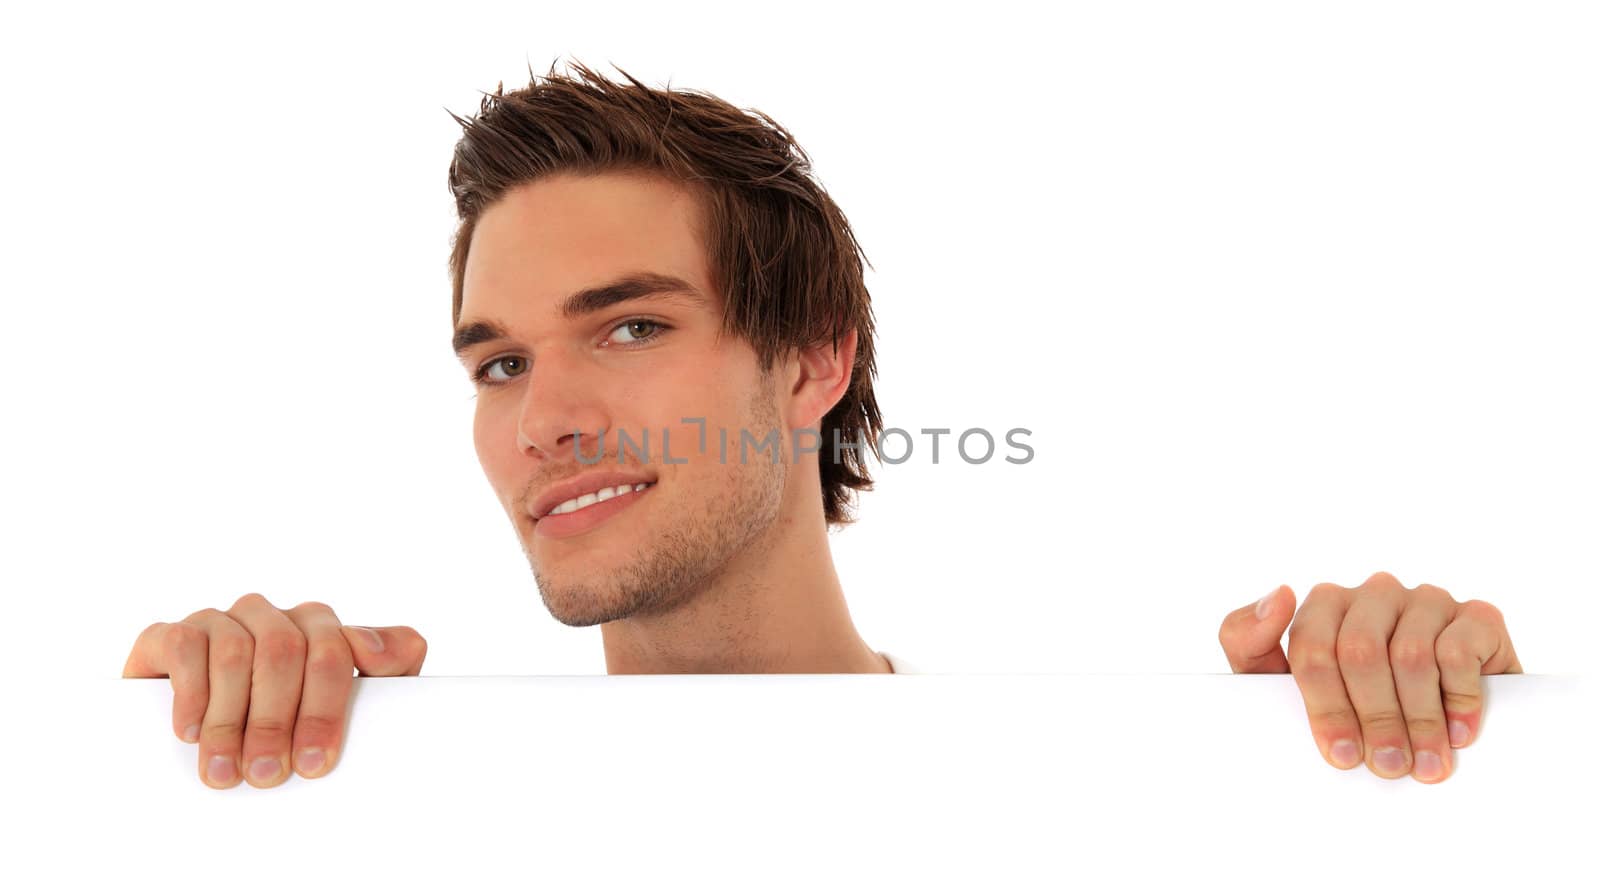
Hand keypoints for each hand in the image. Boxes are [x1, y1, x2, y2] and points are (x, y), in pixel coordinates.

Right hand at [122, 593, 427, 788]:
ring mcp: (221, 621)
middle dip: (276, 721)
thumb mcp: (354, 695)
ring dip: (229, 721)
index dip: (325, 709)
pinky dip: (190, 693)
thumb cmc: (291, 719)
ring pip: (234, 653)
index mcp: (316, 626)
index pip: (332, 651)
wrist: (199, 730)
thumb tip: (372, 651)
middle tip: (268, 775)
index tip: (316, 764)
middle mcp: (269, 616)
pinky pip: (185, 646)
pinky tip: (189, 732)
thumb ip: (391, 662)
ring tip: (226, 772)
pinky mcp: (172, 633)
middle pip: (282, 652)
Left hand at [1217, 571, 1520, 782]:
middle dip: (1373, 718)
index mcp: (1327, 604)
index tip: (1340, 755)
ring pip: (1410, 655)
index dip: (1325, 707)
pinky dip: (1457, 699)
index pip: (1314, 647)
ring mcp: (1427, 600)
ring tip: (1425, 765)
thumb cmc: (1348, 702)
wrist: (1438, 722)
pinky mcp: (1478, 616)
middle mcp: (1376, 593)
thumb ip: (1250, 641)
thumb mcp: (1280, 681)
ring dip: (1418, 721)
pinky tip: (1458, 734)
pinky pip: (1458, 651)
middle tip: (1387, 766)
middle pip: (1361, 652)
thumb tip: (1278, 595)